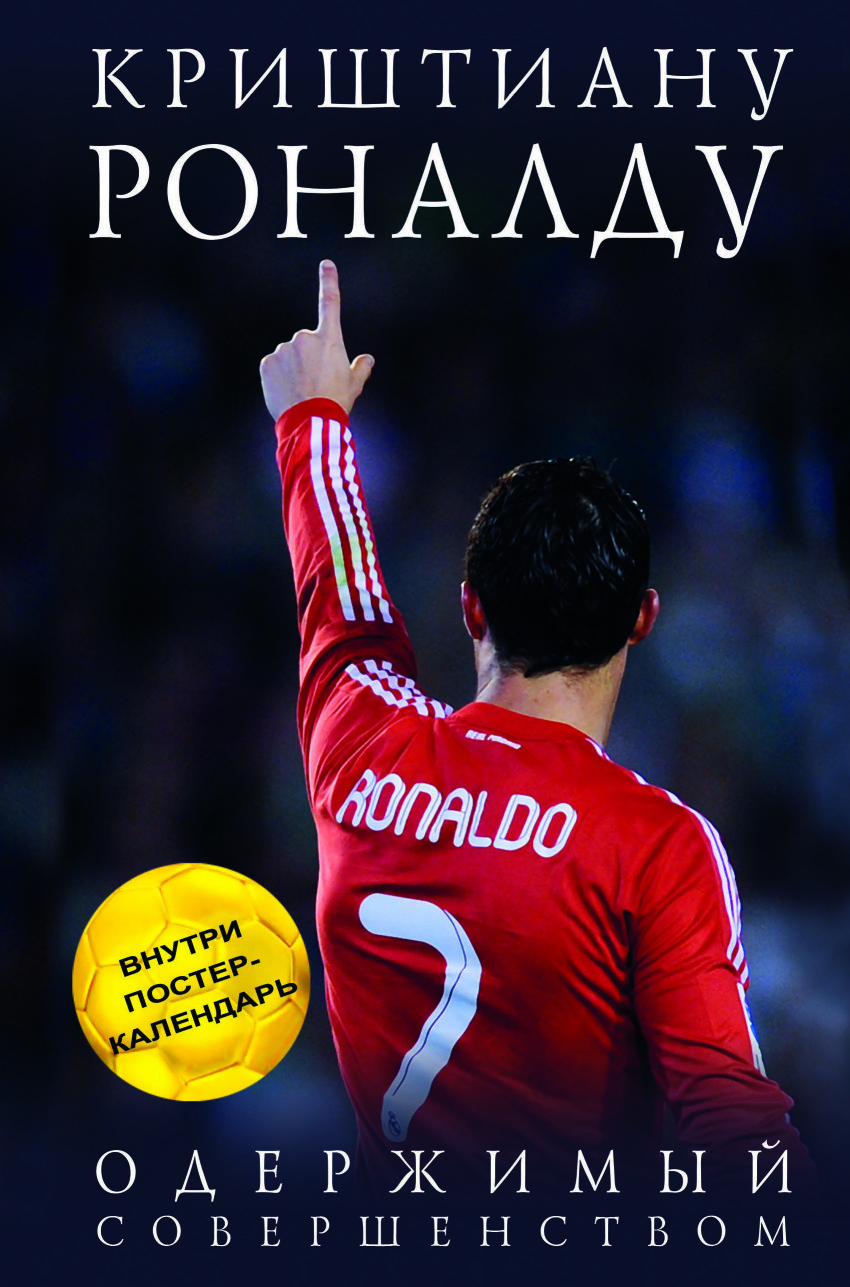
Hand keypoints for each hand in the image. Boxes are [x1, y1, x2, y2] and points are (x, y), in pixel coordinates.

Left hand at [259, 260, 373, 418]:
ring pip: (287, 356)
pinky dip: (278, 377)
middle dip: (307, 358)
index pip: (330, 304)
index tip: (326, 264)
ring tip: (300, 390)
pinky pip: (273, 367)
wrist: (310, 420)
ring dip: (292, 369)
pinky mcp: (267, 362)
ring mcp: (284, 349)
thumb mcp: (354, 385)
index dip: (329, 282)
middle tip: (314, 382)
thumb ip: (360, 368)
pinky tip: (286, 392)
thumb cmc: (335, 401)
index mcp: (329, 340)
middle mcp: (305, 338)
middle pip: (305, 343)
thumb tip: (368, 359)